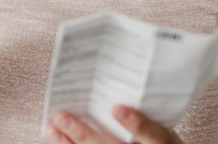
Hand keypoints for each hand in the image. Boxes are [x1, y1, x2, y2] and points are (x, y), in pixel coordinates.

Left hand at [46, 106, 183, 143]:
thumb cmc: (158, 135)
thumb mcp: (163, 122)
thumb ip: (145, 108)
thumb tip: (114, 80)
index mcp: (164, 142)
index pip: (155, 135)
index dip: (137, 124)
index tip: (117, 109)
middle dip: (85, 135)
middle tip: (63, 117)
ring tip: (53, 129)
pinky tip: (57, 138)